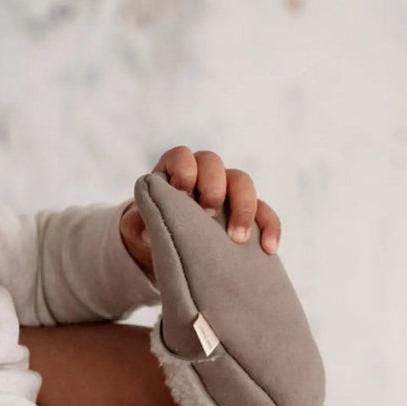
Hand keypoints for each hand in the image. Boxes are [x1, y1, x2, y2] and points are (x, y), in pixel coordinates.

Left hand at [120, 146, 280, 278]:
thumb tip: (146, 230)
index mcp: (174, 171)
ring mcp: (228, 192)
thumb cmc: (151, 230)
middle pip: (215, 164)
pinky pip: (265, 212)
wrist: (170, 249)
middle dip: (214, 186)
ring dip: (243, 208)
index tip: (182, 190)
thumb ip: (136, 226)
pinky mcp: (247, 213)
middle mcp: (203, 175)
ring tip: (237, 238)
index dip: (184, 168)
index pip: (181, 156)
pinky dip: (270, 228)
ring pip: (243, 184)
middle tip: (208, 212)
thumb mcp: (137, 229)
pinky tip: (269, 249)